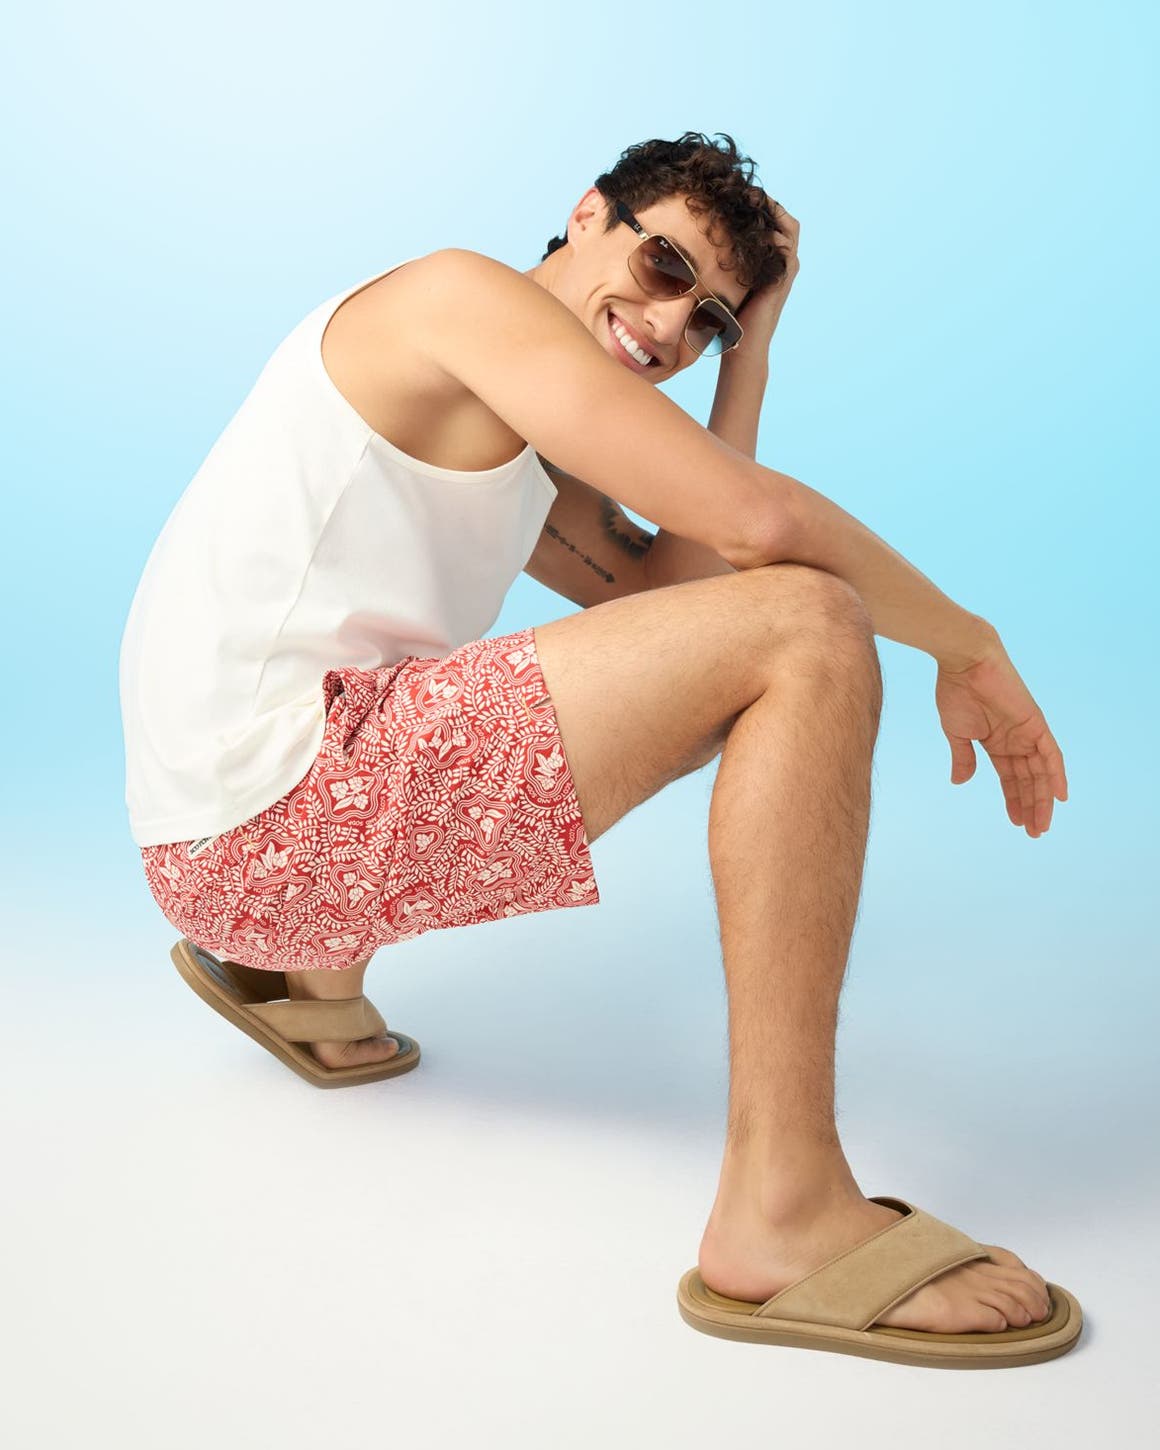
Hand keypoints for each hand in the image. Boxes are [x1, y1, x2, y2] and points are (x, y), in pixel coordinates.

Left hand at [733, 196, 799, 349]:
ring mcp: (786, 271)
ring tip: (751, 202)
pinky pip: (786, 248)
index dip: (762, 205)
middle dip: (768, 204)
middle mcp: (784, 263)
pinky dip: (773, 236)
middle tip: (747, 192)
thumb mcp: (726, 279)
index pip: (775, 222)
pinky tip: (753, 230)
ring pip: (790, 229)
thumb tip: (695, 238)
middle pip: (786, 220)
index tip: (739, 194)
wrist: (742, 348)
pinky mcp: (782, 281)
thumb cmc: (730, 317)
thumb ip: (724, 259)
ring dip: (772, 212)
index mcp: (773, 261)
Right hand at [934, 637, 1068, 837]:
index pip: (1010, 777)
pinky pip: (1052, 754)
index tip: (1015, 821)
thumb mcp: (956, 733)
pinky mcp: (1036, 724)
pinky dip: (1057, 775)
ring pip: (1041, 772)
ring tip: (1041, 824)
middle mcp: (1016, 740)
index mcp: (996, 742)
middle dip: (1030, 805)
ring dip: (1043, 798)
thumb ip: (962, 758)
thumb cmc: (956, 692)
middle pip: (1028, 779)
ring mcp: (1028, 732)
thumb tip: (959, 782)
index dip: (1013, 799)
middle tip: (1033, 831)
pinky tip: (1060, 797)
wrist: (965, 662)